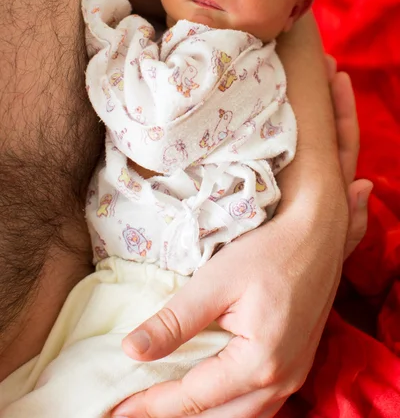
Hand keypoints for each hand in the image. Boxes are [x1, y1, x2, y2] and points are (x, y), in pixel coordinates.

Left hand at [112, 60, 371, 417]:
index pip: (193, 396)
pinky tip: (210, 392)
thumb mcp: (215, 282)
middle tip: (135, 408)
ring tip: (168, 403)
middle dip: (174, 415)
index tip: (117, 409)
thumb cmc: (267, 252)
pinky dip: (229, 404)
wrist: (317, 235)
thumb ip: (174, 322)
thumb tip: (131, 351)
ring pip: (242, 416)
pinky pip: (261, 402)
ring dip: (203, 413)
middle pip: (218, 417)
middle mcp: (282, 379)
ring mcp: (295, 375)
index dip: (151, 404)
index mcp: (259, 362)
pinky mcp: (298, 363)